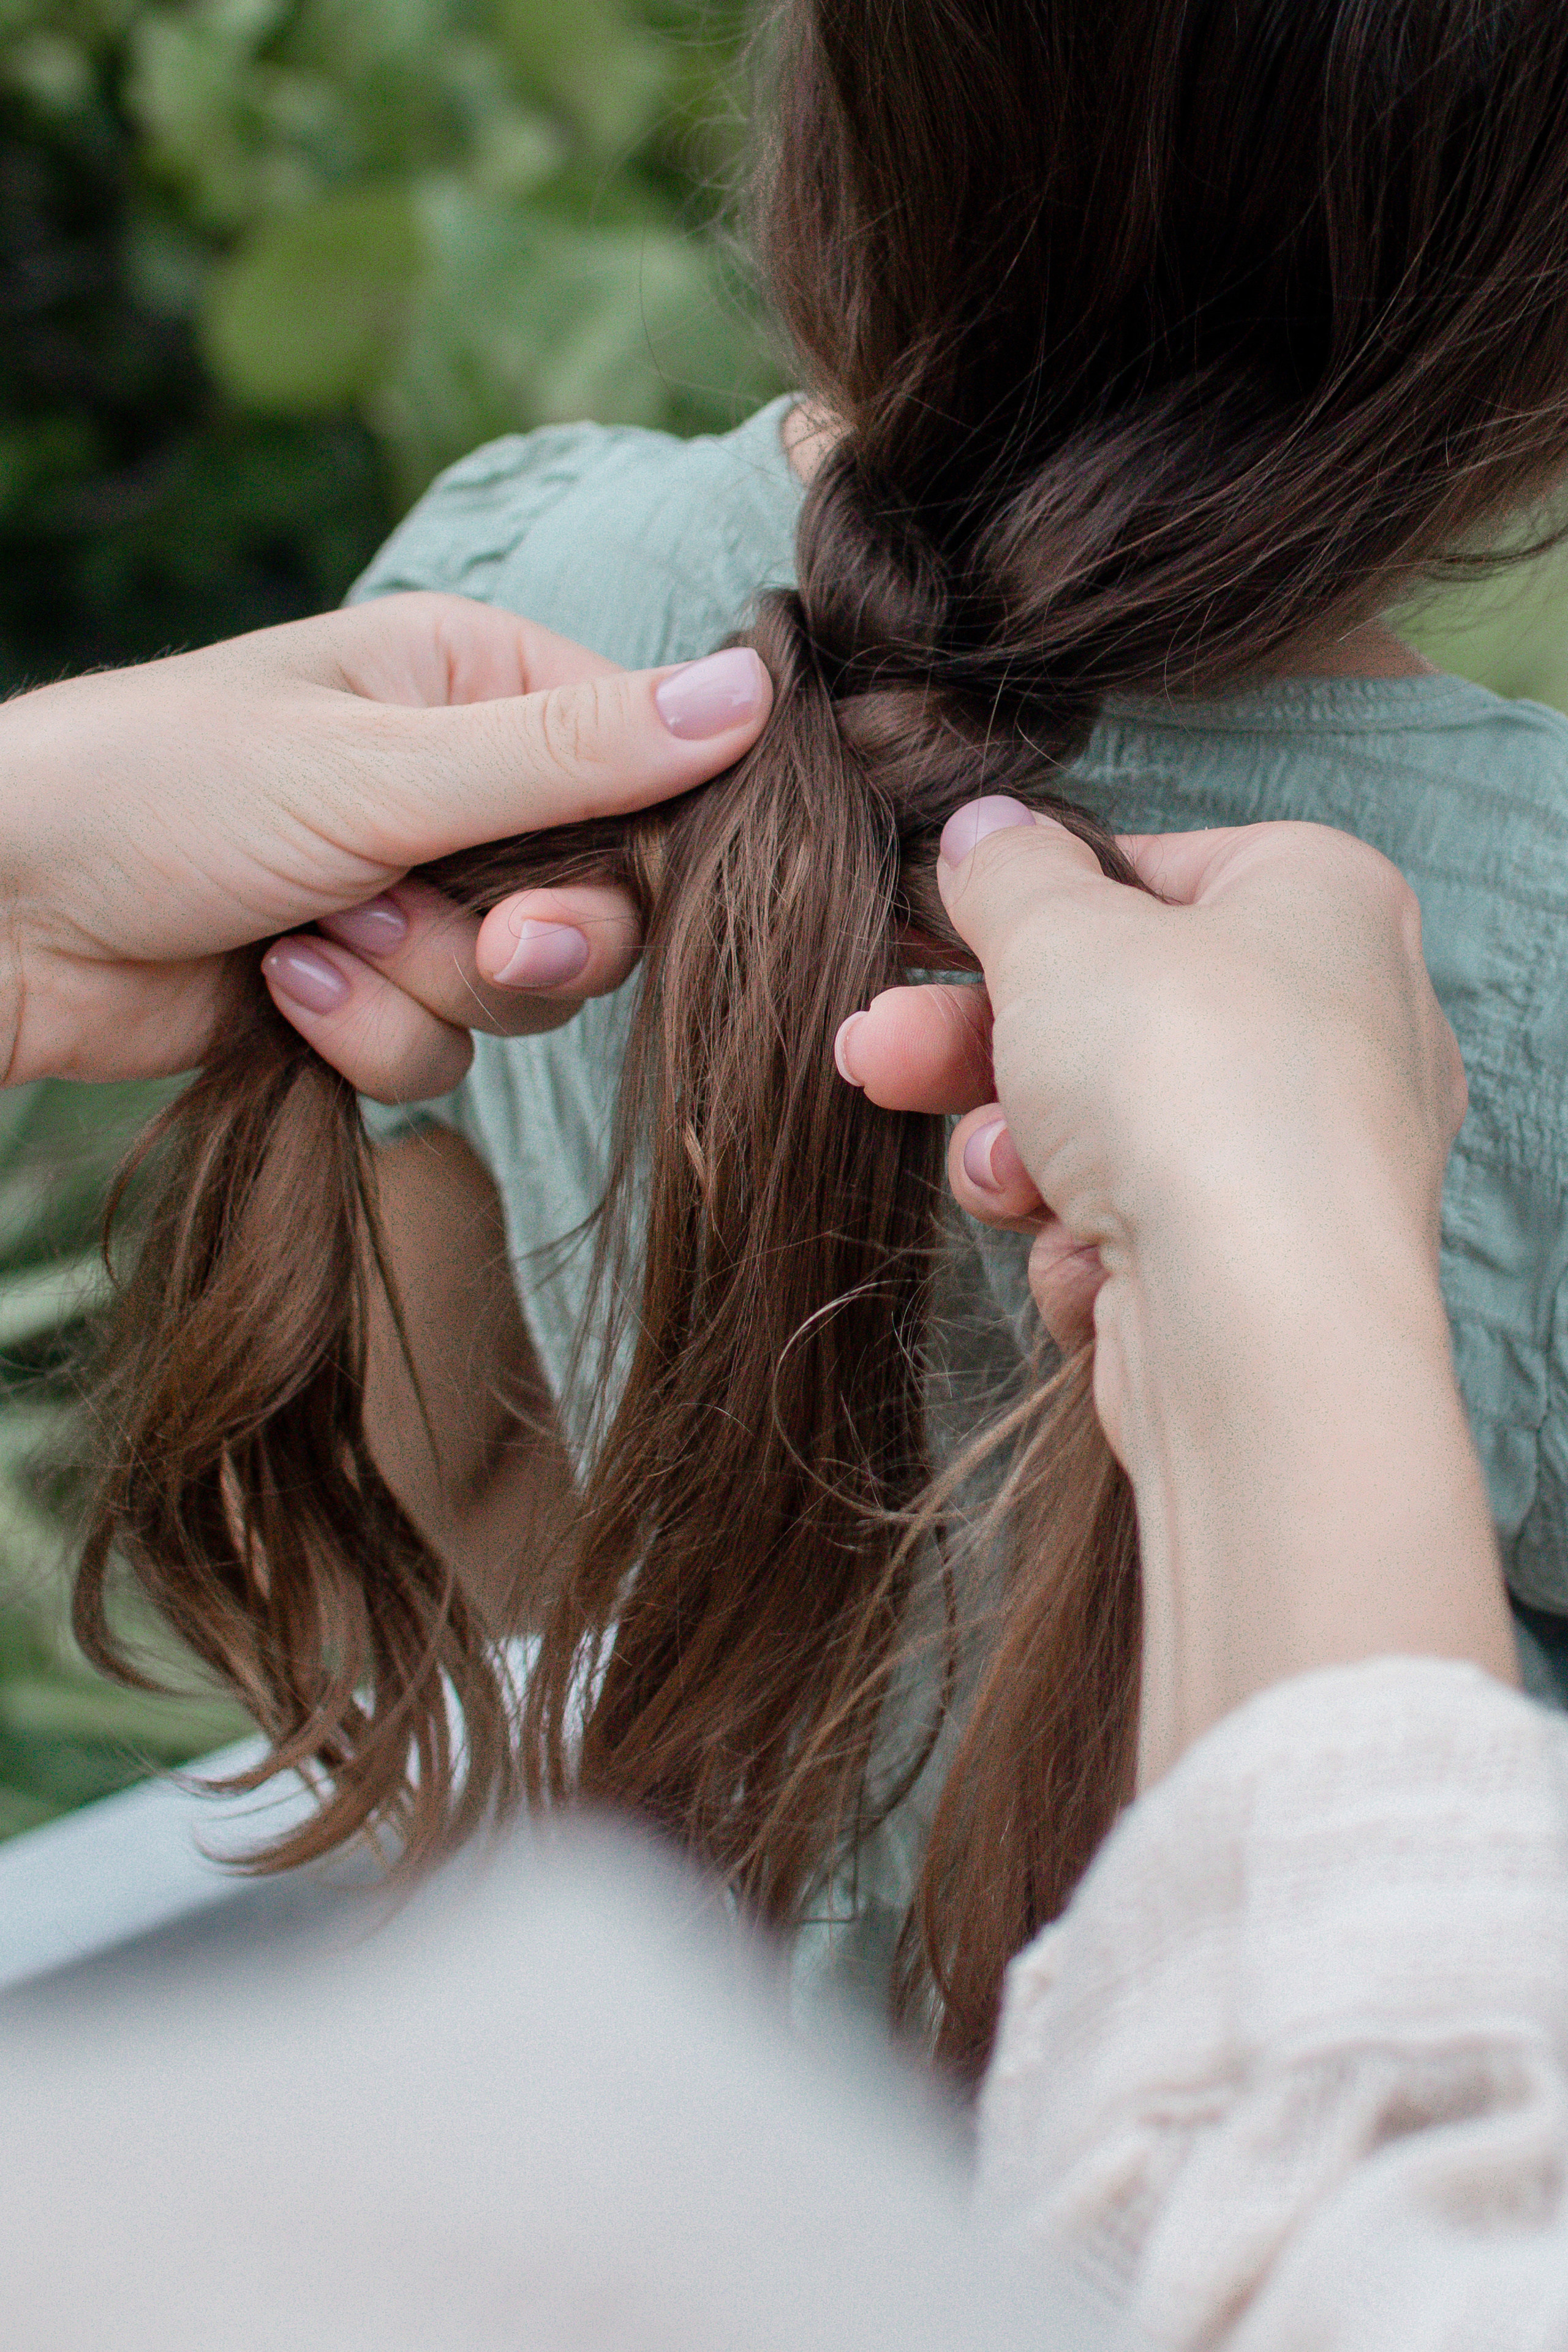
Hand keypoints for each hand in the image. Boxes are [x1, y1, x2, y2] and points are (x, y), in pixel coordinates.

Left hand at [0, 595, 769, 1092]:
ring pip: (520, 993)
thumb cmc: (163, 790)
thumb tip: (751, 692)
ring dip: (417, 985)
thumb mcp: (379, 764)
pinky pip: (437, 1050)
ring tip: (311, 938)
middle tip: (468, 935)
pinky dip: (361, 1033)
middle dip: (521, 941)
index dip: (637, 852)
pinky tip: (279, 984)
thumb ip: (570, 752)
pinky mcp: (368, 993)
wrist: (0, 915)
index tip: (569, 893)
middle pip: (600, 902)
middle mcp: (459, 787)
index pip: (642, 768)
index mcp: (474, 683)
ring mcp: (414, 895)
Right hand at [835, 799, 1514, 1771]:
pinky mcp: (1267, 1269)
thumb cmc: (1183, 1081)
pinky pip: (1141, 1228)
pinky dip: (1090, 1243)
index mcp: (1322, 899)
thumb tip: (985, 829)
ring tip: (999, 1174)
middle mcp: (1339, 1020)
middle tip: (874, 1049)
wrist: (1258, 1323)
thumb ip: (1009, 873)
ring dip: (1020, 1152)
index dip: (1028, 903)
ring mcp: (1305, 1156)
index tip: (928, 928)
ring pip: (1109, 1128)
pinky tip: (1089, 1260)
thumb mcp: (1057, 931)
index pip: (1150, 871)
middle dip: (974, 1042)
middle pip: (1111, 1010)